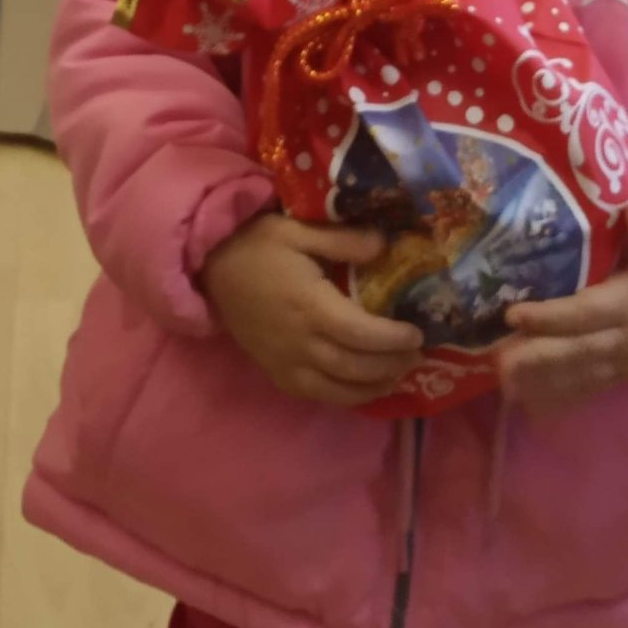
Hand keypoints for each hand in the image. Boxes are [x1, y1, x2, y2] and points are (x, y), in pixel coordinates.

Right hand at [199, 213, 423, 405]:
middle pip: (355, 367)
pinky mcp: (275, 372)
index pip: (361, 333)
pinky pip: (314, 395)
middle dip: (391, 365)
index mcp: (310, 306)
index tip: (417, 334)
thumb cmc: (255, 246)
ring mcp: (285, 362)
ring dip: (373, 388)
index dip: (392, 339)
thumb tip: (384, 245)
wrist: (209, 270)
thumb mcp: (297, 230)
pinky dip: (344, 397)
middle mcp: (300, 342)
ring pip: (337, 390)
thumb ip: (342, 240)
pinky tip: (363, 388)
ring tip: (399, 375)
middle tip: (417, 356)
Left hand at [498, 201, 627, 413]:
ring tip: (503, 384)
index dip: (550, 316)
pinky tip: (530, 405)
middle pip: (577, 352)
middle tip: (495, 358)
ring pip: (581, 376)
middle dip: (536, 357)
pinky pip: (591, 389)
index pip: (587, 312)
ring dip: (542, 383)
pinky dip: (561, 399)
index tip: (513, 313)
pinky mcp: (627, 374)